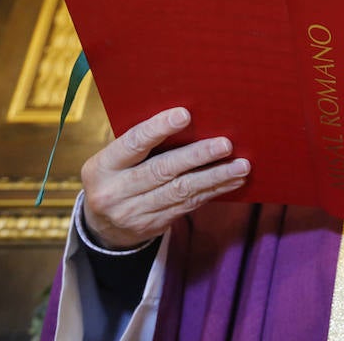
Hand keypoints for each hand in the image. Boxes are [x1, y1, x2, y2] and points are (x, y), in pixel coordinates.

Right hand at [81, 107, 249, 249]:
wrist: (102, 228)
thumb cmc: (116, 177)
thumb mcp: (114, 160)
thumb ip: (141, 144)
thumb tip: (190, 119)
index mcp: (102, 167)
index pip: (132, 143)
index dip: (158, 129)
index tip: (185, 115)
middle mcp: (116, 192)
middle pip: (162, 170)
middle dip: (197, 156)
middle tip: (225, 144)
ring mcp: (135, 212)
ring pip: (181, 191)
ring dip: (215, 177)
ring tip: (241, 166)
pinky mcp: (155, 225)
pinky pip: (189, 205)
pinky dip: (214, 191)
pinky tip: (233, 181)